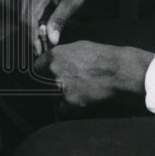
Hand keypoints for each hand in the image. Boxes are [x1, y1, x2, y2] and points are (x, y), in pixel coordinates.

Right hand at [25, 0, 122, 53]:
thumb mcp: (73, 1)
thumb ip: (59, 20)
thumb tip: (51, 40)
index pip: (29, 19)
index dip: (32, 38)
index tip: (38, 51)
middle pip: (23, 15)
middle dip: (31, 33)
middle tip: (42, 47)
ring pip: (24, 9)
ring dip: (32, 24)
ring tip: (44, 36)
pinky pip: (28, 1)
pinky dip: (34, 13)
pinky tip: (44, 22)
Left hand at [33, 40, 152, 106]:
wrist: (117, 69)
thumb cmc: (101, 56)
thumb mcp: (78, 46)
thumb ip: (63, 54)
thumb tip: (58, 59)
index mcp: (55, 55)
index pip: (37, 66)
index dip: (42, 71)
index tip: (45, 75)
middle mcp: (54, 70)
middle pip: (45, 82)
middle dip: (54, 83)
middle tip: (68, 83)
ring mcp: (61, 86)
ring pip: (54, 95)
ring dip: (62, 95)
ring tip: (77, 91)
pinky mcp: (71, 100)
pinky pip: (63, 109)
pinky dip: (69, 109)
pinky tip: (77, 103)